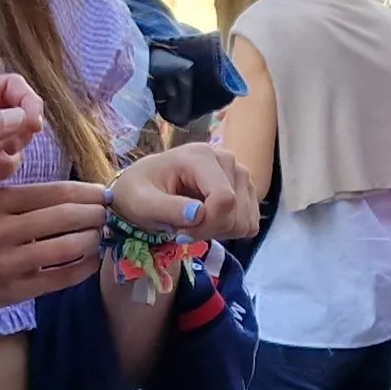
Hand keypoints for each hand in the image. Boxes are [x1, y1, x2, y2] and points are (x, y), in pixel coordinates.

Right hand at [0, 179, 110, 316]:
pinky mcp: (16, 290)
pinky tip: (92, 261)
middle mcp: (3, 229)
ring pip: (68, 247)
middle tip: (107, 215)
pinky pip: (61, 277)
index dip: (88, 192)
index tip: (105, 194)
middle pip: (66, 216)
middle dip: (96, 214)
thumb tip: (83, 198)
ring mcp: (10, 262)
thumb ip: (29, 201)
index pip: (56, 191)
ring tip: (99, 237)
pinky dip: (84, 268)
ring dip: (93, 240)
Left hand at [109, 142, 258, 241]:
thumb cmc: (140, 192)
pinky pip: (250, 223)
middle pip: (236, 212)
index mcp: (201, 156)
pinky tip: (208, 222)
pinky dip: (229, 231)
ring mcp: (239, 174)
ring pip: (245, 220)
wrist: (144, 187)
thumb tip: (198, 214)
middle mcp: (227, 160)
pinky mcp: (245, 190)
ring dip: (219, 231)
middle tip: (183, 229)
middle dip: (209, 230)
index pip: (224, 199)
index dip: (206, 225)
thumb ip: (167, 208)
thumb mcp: (141, 202)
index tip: (180, 233)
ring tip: (194, 224)